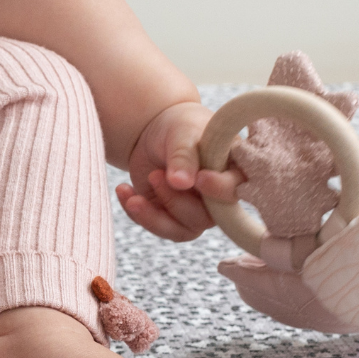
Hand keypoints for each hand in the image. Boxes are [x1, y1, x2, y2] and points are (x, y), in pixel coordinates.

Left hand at [115, 100, 240, 243]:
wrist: (157, 132)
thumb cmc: (180, 126)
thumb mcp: (181, 134)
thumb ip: (184, 156)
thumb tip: (182, 184)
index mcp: (233, 172)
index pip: (234, 190)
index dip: (219, 190)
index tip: (199, 178)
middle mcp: (218, 199)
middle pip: (204, 218)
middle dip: (175, 201)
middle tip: (155, 175)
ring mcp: (196, 211)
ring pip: (180, 231)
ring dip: (152, 216)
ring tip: (132, 194)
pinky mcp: (171, 217)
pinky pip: (157, 227)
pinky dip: (137, 213)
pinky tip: (124, 191)